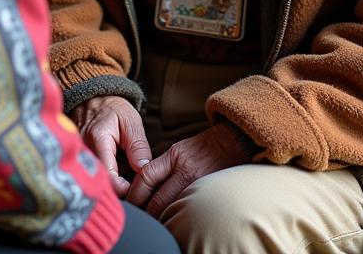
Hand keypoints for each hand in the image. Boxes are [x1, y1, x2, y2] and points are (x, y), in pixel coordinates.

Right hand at [70, 95, 151, 196]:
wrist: (93, 99)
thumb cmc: (113, 108)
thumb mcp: (131, 121)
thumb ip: (138, 146)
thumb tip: (143, 170)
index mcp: (98, 140)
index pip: (109, 177)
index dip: (124, 188)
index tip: (137, 186)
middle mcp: (84, 151)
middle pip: (103, 182)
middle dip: (121, 186)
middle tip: (134, 179)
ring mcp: (80, 156)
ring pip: (99, 180)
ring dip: (115, 180)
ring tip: (126, 168)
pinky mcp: (81, 159)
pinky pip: (95, 174)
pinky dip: (108, 174)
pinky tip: (117, 166)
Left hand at [126, 122, 247, 216]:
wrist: (233, 142)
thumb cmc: (204, 147)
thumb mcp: (180, 149)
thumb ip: (164, 166)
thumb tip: (145, 183)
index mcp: (174, 156)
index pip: (146, 176)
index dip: (135, 192)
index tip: (129, 201)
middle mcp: (185, 170)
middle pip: (157, 199)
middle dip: (145, 211)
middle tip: (138, 217)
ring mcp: (198, 183)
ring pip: (172, 208)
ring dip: (160, 217)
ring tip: (153, 221)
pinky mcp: (208, 191)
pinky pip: (188, 208)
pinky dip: (178, 216)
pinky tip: (173, 220)